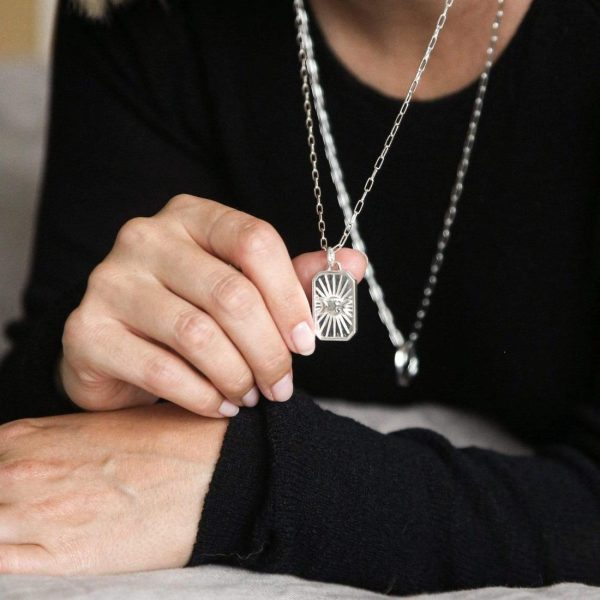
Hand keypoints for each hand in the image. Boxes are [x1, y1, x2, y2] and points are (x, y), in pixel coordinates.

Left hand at [0, 403, 226, 573]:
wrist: (213, 469)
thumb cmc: (169, 442)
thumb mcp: (105, 425)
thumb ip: (55, 444)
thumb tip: (38, 466)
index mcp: (32, 435)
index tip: (10, 494)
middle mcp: (23, 473)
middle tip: (30, 513)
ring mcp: (38, 516)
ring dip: (4, 530)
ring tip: (36, 532)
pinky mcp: (64, 558)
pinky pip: (3, 568)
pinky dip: (8, 561)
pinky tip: (32, 555)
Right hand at [59, 194, 366, 417]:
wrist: (115, 345)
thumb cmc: (191, 313)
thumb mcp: (243, 288)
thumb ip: (294, 278)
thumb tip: (355, 264)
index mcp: (191, 216)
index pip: (254, 240)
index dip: (291, 296)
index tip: (308, 342)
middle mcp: (145, 238)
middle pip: (231, 294)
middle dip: (269, 351)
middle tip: (282, 385)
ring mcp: (110, 281)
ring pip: (198, 335)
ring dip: (238, 376)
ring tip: (250, 395)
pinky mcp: (87, 330)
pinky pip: (162, 370)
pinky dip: (202, 396)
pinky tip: (219, 405)